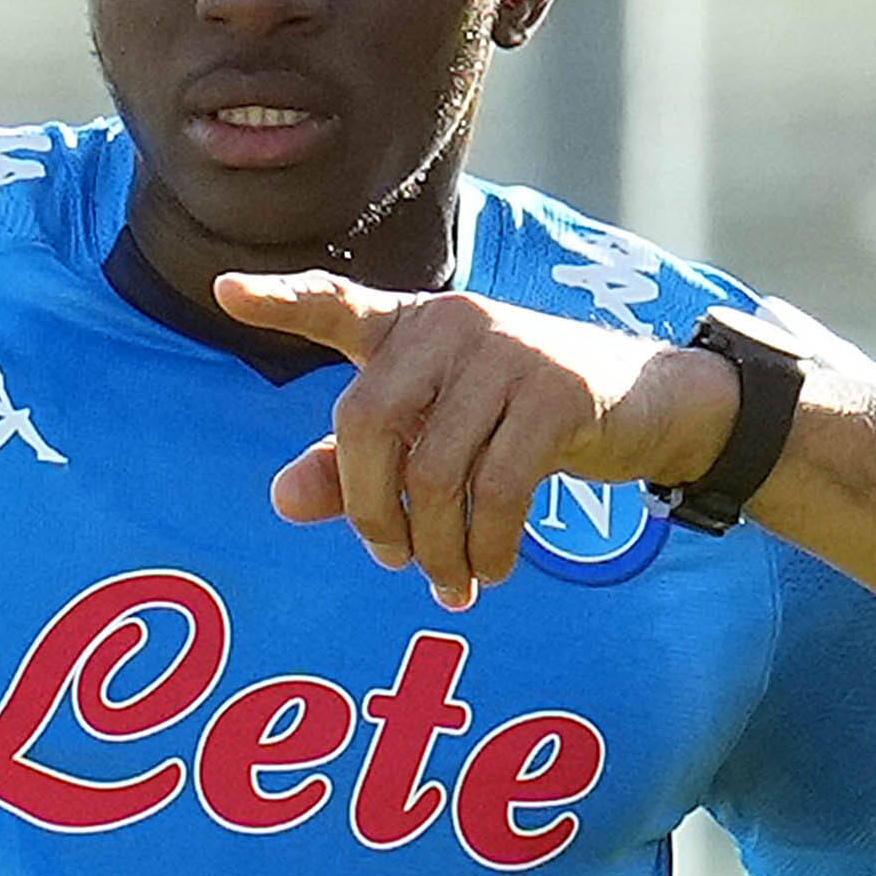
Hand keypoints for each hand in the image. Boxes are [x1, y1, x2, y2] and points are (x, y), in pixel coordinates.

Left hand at [213, 271, 738, 609]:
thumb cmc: (526, 421)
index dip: (282, 301)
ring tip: (451, 583)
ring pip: (435, 472)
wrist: (651, 404)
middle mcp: (451, 324)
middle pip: (368, 424)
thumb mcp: (440, 439)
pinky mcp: (557, 392)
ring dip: (436, 548)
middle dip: (371, 512)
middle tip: (393, 561)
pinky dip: (487, 548)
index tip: (224, 292)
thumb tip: (282, 501)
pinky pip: (498, 491)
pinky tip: (490, 572)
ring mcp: (506, 351)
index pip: (336, 305)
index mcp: (411, 327)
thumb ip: (356, 470)